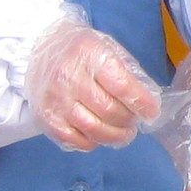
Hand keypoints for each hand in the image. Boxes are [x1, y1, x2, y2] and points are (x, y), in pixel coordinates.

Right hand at [25, 17, 162, 151]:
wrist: (39, 48)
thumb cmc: (81, 50)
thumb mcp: (107, 48)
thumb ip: (127, 73)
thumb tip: (147, 102)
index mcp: (90, 53)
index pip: (122, 86)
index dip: (142, 104)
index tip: (151, 112)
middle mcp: (69, 76)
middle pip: (109, 111)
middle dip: (130, 120)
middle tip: (135, 120)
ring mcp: (55, 99)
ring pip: (93, 129)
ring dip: (115, 136)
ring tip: (124, 132)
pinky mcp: (45, 117)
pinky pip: (74, 140)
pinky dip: (93, 142)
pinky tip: (100, 135)